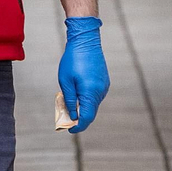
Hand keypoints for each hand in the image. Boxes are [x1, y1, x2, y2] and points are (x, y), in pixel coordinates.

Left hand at [58, 17, 109, 133]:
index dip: (79, 126)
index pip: (87, 117)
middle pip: (91, 112)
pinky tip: (78, 90)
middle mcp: (100, 92)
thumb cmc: (73, 60)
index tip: (70, 129)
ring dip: (83, 106)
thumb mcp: (66, 81)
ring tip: (70, 99)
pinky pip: (96, 95)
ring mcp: (104, 86)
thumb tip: (73, 116)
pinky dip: (87, 97)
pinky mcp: (105, 81)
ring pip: (93, 103)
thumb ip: (70, 100)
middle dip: (80, 116)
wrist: (86, 41)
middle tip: (66, 116)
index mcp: (90, 93)